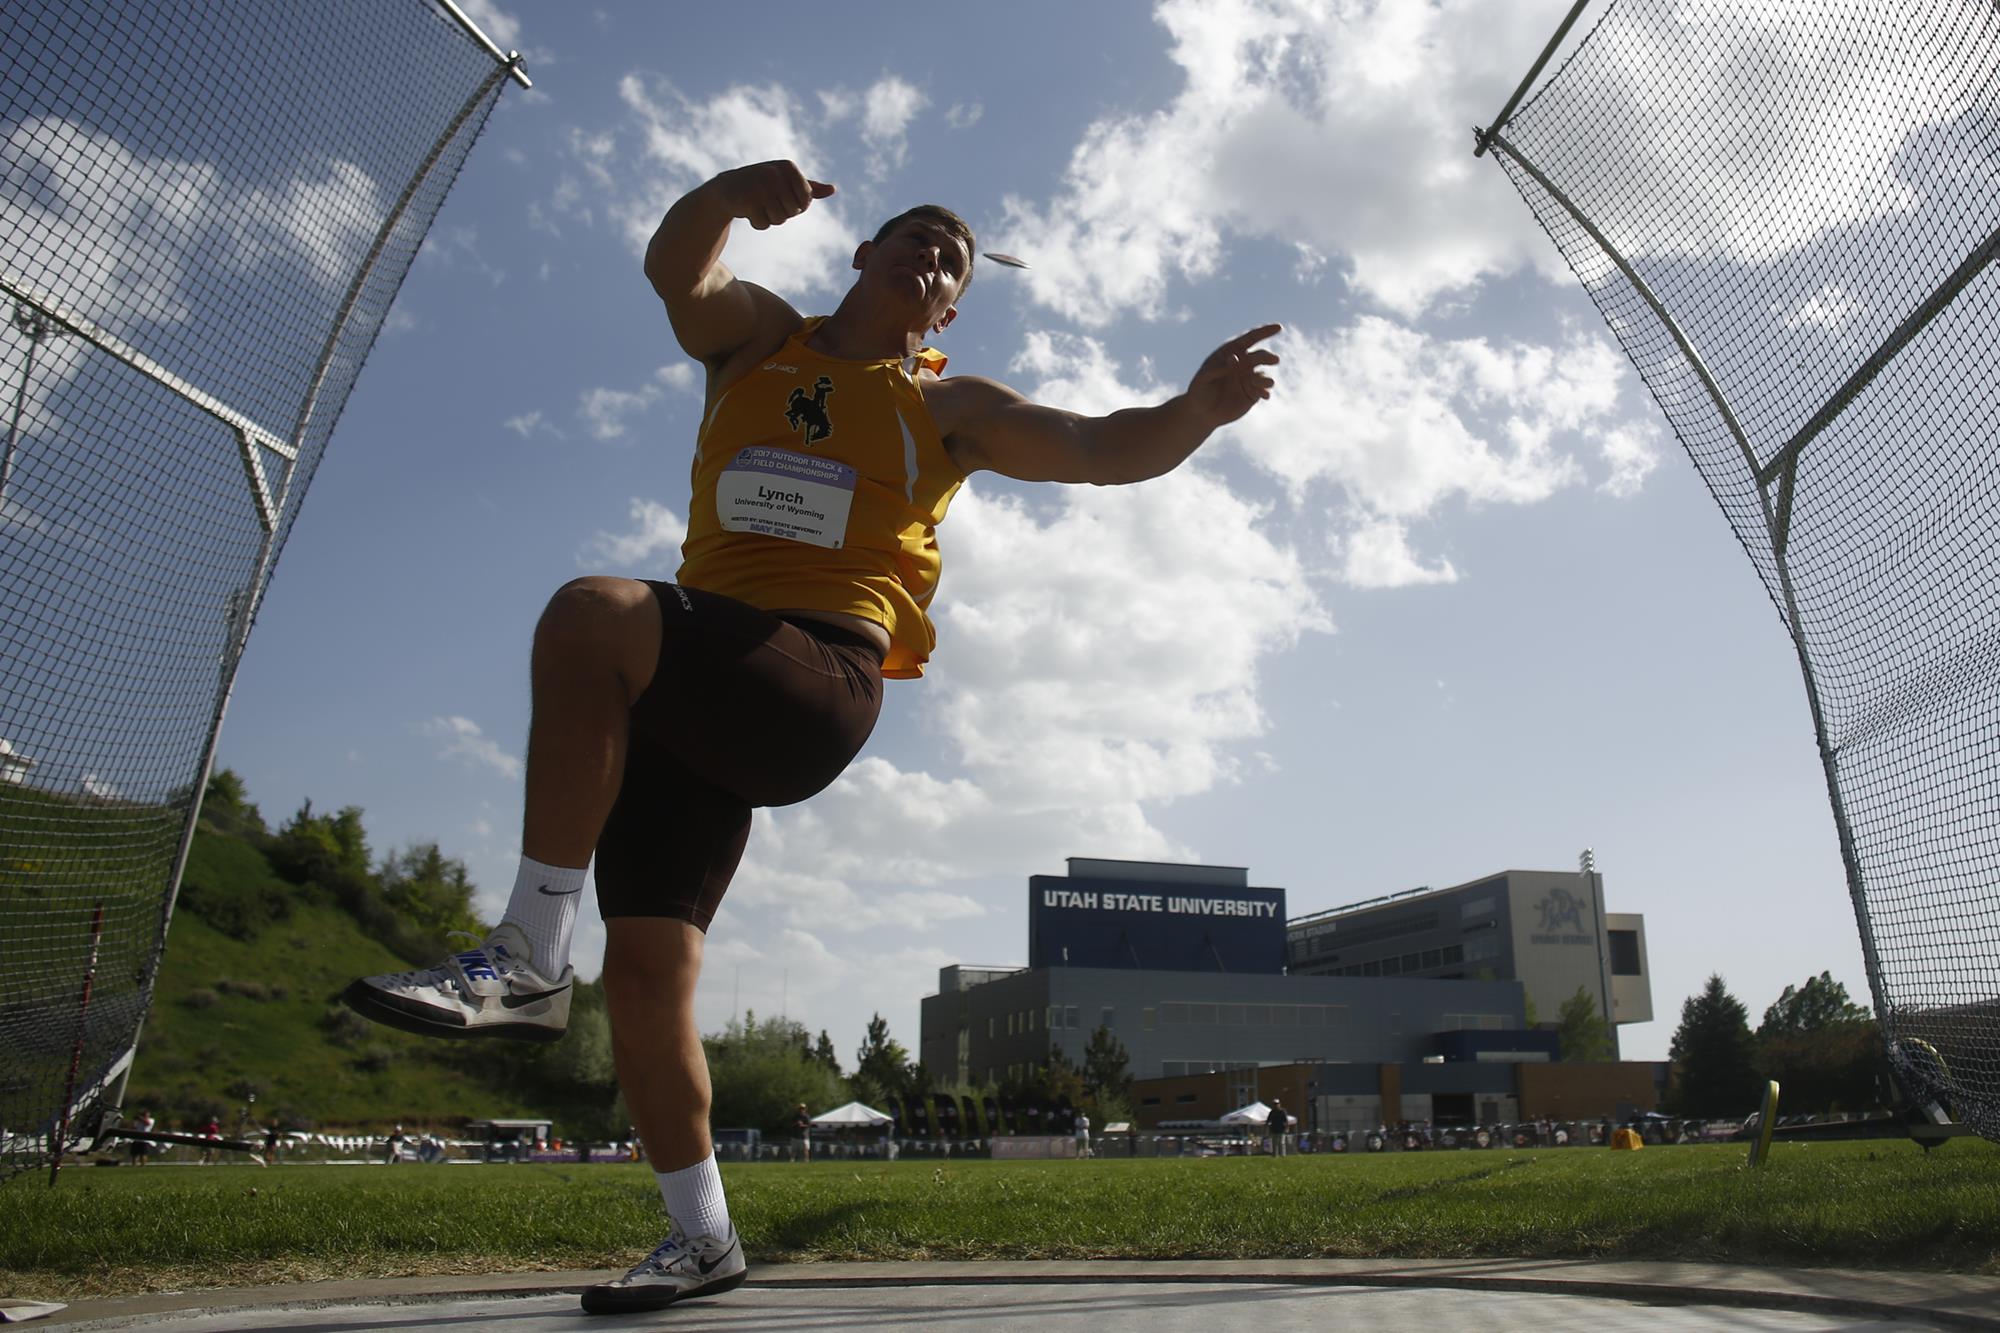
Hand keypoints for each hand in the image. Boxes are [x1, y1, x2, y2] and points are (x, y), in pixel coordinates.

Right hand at [716, 160, 835, 229]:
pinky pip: (763, 225)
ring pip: (779, 220)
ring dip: (770, 218)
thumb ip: (808, 188)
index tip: (784, 197)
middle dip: (782, 212)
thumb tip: (833, 190)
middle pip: (793, 211)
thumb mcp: (786, 182)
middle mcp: (774, 173)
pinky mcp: (746, 201)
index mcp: (788, 167)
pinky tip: (748, 211)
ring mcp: (759, 187)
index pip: (806, 199)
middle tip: (768, 201)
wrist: (728, 188)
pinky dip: (757, 223)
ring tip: (759, 205)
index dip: (797, 205)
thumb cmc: (763, 184)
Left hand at [1184, 323, 1281, 428]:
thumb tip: (1235, 358)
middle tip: (1274, 360)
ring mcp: (1249, 378)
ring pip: (1264, 375)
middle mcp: (1243, 363)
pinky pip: (1264, 390)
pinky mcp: (1253, 394)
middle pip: (1260, 356)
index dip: (1264, 332)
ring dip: (1266, 378)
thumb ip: (1217, 367)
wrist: (1201, 412)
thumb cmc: (1199, 391)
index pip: (1250, 338)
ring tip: (1266, 383)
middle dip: (1267, 357)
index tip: (1278, 327)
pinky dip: (1265, 391)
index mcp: (1231, 353)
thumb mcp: (1203, 378)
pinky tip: (1264, 395)